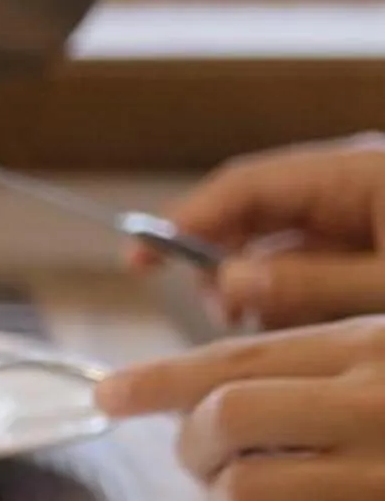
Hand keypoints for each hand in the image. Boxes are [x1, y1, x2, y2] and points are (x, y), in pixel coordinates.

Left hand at [99, 317, 384, 500]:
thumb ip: (313, 363)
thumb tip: (200, 390)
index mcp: (372, 348)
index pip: (238, 360)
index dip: (160, 379)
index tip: (111, 393)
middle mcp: (373, 411)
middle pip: (226, 418)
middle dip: (194, 440)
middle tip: (199, 452)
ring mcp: (379, 484)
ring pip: (243, 489)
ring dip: (232, 491)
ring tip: (267, 481)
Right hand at [149, 134, 384, 327]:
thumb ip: (312, 282)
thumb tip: (227, 282)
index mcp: (353, 173)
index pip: (245, 185)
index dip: (186, 220)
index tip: (140, 260)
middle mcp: (347, 188)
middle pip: (253, 215)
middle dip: (225, 265)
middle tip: (221, 314)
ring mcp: (359, 218)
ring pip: (279, 247)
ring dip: (261, 289)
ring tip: (266, 326)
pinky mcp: (369, 248)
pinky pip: (311, 269)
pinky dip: (294, 299)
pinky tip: (301, 325)